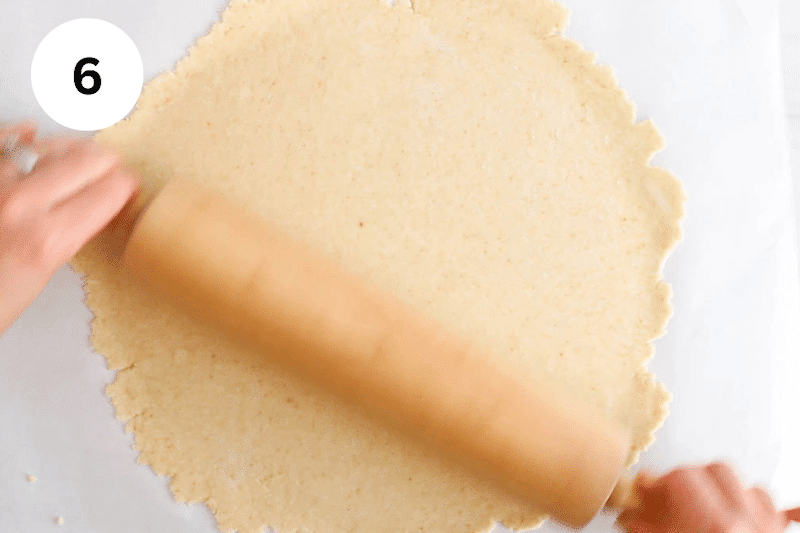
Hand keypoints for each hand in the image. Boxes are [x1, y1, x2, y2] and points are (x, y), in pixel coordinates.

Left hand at [0, 121, 138, 332]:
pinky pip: (4, 138)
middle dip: (106, 165)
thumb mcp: (37, 276)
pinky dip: (19, 133)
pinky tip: (29, 133)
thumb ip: (64, 235)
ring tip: (80, 155)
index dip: (126, 186)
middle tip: (112, 171)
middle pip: (87, 161)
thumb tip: (88, 208)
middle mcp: (20, 203)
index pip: (110, 190)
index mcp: (47, 238)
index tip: (129, 187)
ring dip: (71, 148)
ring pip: (47, 144)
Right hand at [616, 462, 799, 532]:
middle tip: (670, 494)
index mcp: (711, 525)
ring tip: (704, 501)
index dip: (657, 481)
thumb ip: (647, 529)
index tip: (644, 488)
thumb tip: (628, 515)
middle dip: (689, 477)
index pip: (680, 478)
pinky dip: (766, 506)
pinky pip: (784, 511)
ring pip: (749, 486)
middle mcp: (743, 521)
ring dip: (724, 488)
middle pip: (715, 471)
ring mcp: (767, 528)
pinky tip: (760, 504)